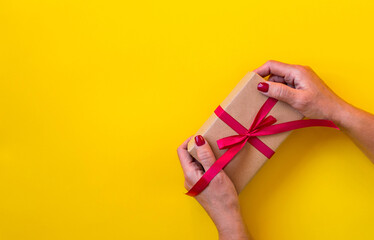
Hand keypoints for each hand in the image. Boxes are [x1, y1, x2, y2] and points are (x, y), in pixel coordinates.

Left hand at [177, 136, 248, 239]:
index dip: (190, 141)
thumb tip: (198, 139)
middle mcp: (189, 178)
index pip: (182, 151)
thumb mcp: (215, 173)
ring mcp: (195, 183)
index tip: (202, 136)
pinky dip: (208, 164)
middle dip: (199, 148)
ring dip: (205, 156)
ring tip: (217, 153)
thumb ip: (206, 156)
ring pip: (196, 163)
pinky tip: (219, 165)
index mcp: (189, 174)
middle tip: (212, 143)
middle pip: (189, 156)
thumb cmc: (222, 198)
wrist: (228, 217)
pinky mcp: (201, 186)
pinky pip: (202, 170)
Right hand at [254, 60, 373, 160]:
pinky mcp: (301, 85)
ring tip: (268, 101)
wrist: (336, 112)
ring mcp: (300, 78)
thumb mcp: (297, 99)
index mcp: (297, 71)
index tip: (249, 81)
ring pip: (279, 80)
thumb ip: (278, 91)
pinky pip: (285, 85)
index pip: (272, 65)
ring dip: (272, 89)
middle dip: (265, 82)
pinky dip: (279, 92)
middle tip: (256, 94)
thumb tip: (261, 85)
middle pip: (275, 72)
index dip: (259, 71)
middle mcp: (298, 71)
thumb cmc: (320, 105)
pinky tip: (278, 102)